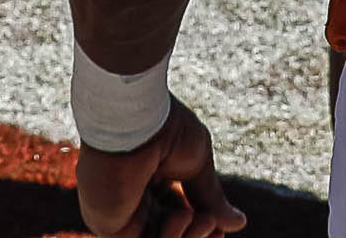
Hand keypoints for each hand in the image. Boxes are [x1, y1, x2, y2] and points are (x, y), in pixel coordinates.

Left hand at [76, 99, 243, 237]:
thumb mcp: (197, 163)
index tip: (220, 229)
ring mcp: (119, 213)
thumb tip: (238, 224)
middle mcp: (132, 198)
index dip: (200, 227)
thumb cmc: (164, 128)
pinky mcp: (107, 225)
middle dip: (197, 235)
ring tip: (201, 218)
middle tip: (212, 226)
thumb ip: (210, 197)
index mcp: (149, 179)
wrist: (136, 119)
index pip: (177, 215)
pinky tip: (183, 216)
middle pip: (170, 234)